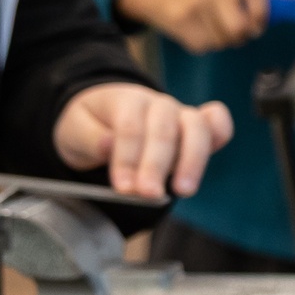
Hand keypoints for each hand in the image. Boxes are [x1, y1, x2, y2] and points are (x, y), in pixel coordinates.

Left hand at [53, 83, 234, 199]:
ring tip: (182, 190)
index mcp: (125, 100)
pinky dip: (220, 134)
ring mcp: (180, 114)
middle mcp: (157, 104)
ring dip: (192, 160)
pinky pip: (217, 123)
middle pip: (164, 129)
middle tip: (148, 194)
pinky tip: (210, 157)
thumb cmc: (89, 124)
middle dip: (156, 164)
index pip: (130, 127)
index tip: (122, 187)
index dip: (127, 158)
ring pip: (196, 127)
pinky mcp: (196, 128)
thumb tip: (109, 144)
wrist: (101, 114)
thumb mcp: (74, 129)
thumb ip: (89, 137)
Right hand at [115, 0, 272, 52]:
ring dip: (220, 40)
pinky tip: (193, 27)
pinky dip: (202, 42)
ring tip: (208, 24)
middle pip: (241, 29)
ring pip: (223, 40)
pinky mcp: (181, 20)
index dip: (262, 16)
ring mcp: (197, 3)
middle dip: (239, 35)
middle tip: (231, 27)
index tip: (257, 22)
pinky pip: (204, 46)